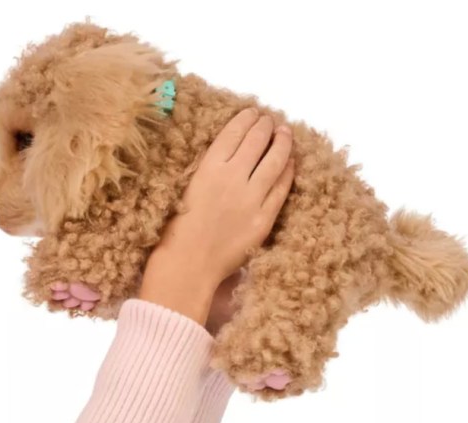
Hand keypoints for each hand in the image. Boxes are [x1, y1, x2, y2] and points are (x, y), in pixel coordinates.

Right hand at [138, 108, 294, 324]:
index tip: (253, 113)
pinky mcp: (264, 218)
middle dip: (266, 126)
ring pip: (275, 160)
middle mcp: (233, 177)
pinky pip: (282, 188)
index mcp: (209, 168)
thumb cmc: (177, 230)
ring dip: (282, 142)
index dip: (246, 119)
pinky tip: (290, 163)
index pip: (234, 133)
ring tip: (285, 133)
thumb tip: (231, 153)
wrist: (187, 265)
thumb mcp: (187, 189)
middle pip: (257, 141)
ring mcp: (252, 197)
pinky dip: (288, 171)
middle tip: (271, 121)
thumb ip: (209, 170)